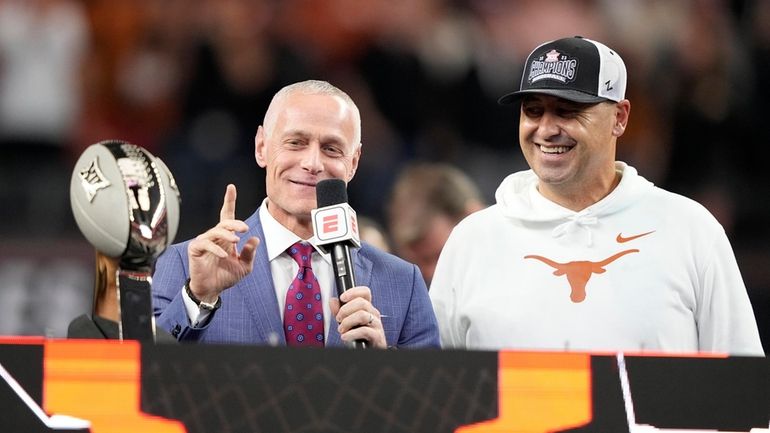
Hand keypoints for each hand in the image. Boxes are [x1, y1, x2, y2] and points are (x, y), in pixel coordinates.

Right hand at [187, 184, 259, 302]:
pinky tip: (224, 255)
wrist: (212, 289)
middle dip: (235, 223)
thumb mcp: (244, 266)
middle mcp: (215, 236)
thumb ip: (250, 253)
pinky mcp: (196, 249)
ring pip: (215, 231)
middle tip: (245, 228)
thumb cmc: (226, 276)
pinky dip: (215, 248)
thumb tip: (255, 238)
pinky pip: (205, 244)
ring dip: (227, 235)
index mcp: (226, 237)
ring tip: (236, 241)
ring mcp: (204, 241)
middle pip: (224, 222)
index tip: (231, 188)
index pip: (228, 216)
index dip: (229, 201)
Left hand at [330, 286, 386, 348]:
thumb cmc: (360, 336)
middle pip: (362, 302)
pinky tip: (345, 337)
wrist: (369, 350)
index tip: (342, 297)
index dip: (353, 292)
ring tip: (341, 329)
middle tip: (338, 319)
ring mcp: (377, 324)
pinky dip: (351, 334)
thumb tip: (333, 300)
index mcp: (367, 308)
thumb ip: (339, 311)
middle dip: (345, 310)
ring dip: (347, 322)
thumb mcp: (347, 321)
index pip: (365, 292)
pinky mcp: (377, 336)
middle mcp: (373, 314)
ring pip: (362, 315)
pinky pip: (364, 330)